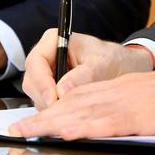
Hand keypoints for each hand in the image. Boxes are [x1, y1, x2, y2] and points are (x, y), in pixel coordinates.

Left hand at [10, 57, 154, 139]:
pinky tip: (62, 135)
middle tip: (14, 133)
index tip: (30, 125)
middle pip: (72, 104)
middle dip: (42, 119)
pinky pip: (104, 121)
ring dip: (50, 124)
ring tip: (26, 135)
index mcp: (120, 90)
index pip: (78, 98)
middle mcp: (118, 93)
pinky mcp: (139, 114)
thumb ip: (130, 117)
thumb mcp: (152, 104)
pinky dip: (80, 129)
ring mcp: (127, 102)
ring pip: (81, 111)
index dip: (52, 112)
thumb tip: (111, 133)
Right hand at [21, 30, 154, 109]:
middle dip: (44, 98)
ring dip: (50, 106)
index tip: (53, 98)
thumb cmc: (112, 59)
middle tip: (61, 111)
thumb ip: (82, 76)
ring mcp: (46, 74)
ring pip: (36, 94)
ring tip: (71, 111)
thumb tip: (61, 90)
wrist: (122, 69)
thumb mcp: (100, 64)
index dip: (41, 82)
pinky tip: (71, 113)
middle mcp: (46, 57)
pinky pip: (45, 103)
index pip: (36, 62)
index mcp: (53, 41)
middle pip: (32, 81)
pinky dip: (55, 111)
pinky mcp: (50, 90)